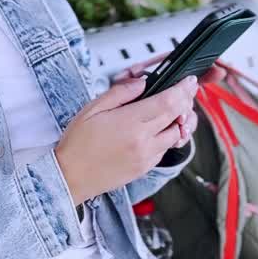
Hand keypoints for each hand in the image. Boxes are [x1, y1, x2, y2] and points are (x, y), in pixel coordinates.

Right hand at [55, 74, 199, 205]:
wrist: (69, 177)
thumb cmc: (77, 144)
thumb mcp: (92, 108)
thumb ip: (120, 92)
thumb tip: (141, 82)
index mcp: (130, 123)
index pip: (168, 101)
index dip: (183, 89)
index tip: (188, 81)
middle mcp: (143, 141)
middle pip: (177, 117)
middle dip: (185, 101)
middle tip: (186, 91)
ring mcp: (146, 157)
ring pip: (176, 135)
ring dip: (178, 121)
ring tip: (170, 111)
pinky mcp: (144, 168)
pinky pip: (164, 150)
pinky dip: (166, 138)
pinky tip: (155, 131)